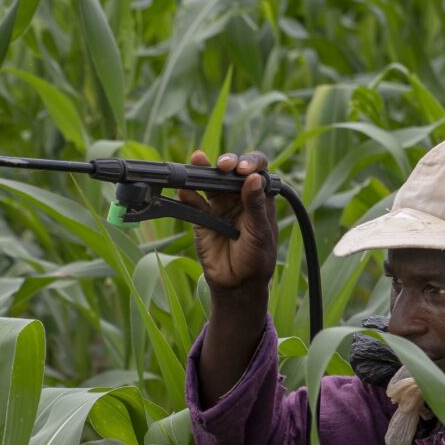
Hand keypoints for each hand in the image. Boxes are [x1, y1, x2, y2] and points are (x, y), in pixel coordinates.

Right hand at [183, 150, 278, 297]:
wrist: (237, 284)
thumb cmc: (257, 259)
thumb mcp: (260, 232)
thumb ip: (255, 205)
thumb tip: (253, 178)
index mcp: (259, 198)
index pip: (256, 171)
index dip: (250, 163)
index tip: (243, 169)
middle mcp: (239, 197)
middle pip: (231, 172)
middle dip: (227, 163)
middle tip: (224, 165)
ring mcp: (219, 206)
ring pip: (210, 182)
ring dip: (203, 170)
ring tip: (198, 160)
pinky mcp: (202, 217)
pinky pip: (194, 202)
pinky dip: (188, 195)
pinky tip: (184, 189)